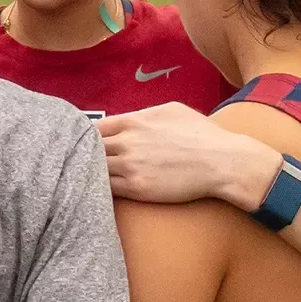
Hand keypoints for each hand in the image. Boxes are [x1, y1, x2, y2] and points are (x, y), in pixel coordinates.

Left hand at [96, 104, 280, 209]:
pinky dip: (101, 189)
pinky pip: (108, 189)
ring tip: (87, 180)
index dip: (87, 137)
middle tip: (80, 164)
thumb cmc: (201, 134)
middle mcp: (127, 143)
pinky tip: (99, 191)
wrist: (221, 161)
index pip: (94, 128)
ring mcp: (130, 167)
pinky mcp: (137, 189)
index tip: (86, 145)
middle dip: (85, 156)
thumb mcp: (171, 110)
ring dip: (90, 174)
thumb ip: (142, 114)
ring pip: (95, 170)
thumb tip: (126, 119)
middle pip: (90, 150)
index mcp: (133, 122)